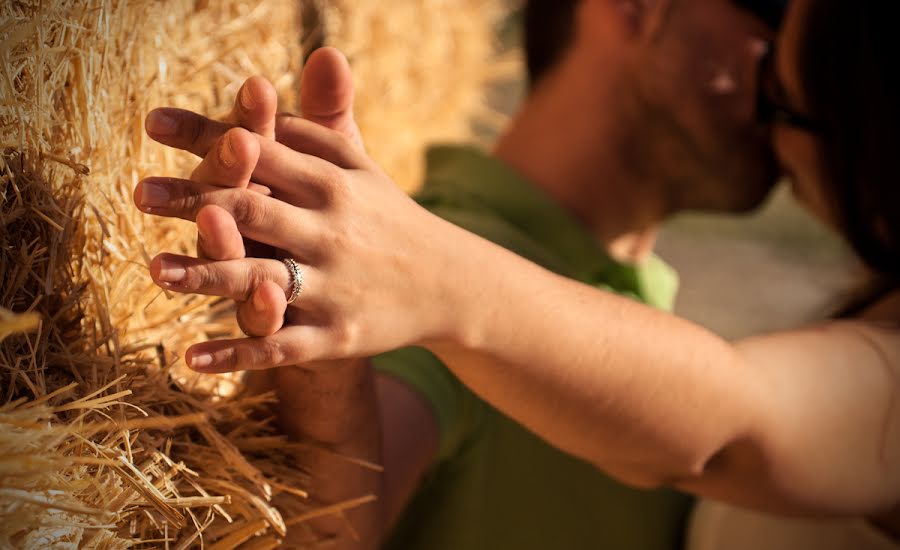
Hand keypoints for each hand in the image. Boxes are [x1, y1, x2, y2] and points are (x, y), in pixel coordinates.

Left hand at [142, 49, 385, 547]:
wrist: (451, 283)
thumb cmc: (388, 218)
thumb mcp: (362, 166)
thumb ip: (330, 116)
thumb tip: (321, 51)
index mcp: (334, 184)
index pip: (264, 152)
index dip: (209, 136)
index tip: (154, 123)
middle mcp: (333, 232)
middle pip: (257, 211)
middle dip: (197, 201)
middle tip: (140, 193)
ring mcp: (336, 287)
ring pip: (263, 280)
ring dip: (209, 276)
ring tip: (155, 272)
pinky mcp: (339, 336)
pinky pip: (282, 347)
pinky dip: (238, 354)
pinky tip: (192, 358)